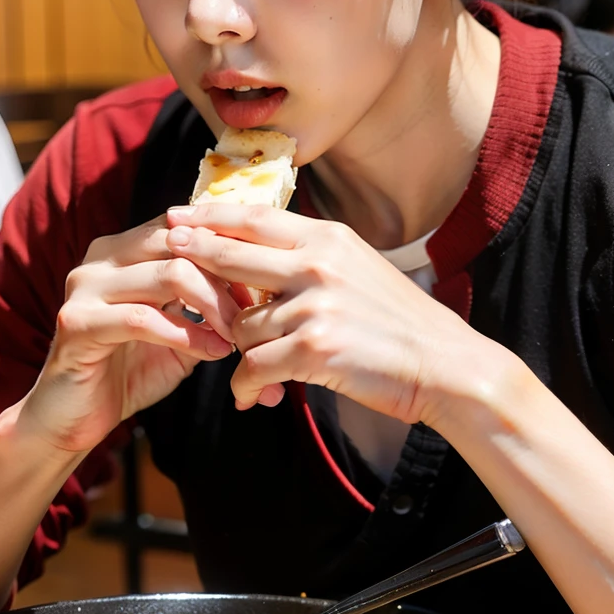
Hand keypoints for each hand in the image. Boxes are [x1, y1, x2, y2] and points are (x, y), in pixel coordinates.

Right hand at [18, 216, 240, 454]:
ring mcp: (85, 287)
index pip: (184, 226)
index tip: (260, 286)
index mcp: (123, 250)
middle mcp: (101, 258)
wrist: (72, 418)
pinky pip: (143, 319)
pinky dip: (186, 335)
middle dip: (225, 277)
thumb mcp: (177, 331)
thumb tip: (260, 296)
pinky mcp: (76, 323)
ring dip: (213, 306)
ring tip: (236, 337)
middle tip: (254, 313)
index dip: (227, 252)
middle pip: (181, 242)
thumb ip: (206, 307)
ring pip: (168, 273)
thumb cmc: (128, 371)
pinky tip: (212, 353)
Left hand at [164, 203, 476, 423]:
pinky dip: (247, 385)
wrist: (446, 366)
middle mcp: (317, 263)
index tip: (176, 216)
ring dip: (241, 350)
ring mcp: (314, 304)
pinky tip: (251, 397)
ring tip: (258, 368)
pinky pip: (253, 365)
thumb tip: (265, 255)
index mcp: (328, 238)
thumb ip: (313, 258)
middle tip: (166, 261)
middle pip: (231, 256)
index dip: (209, 216)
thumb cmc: (401, 325)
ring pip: (241, 324)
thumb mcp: (360, 269)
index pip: (255, 217)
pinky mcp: (313, 347)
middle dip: (193, 260)